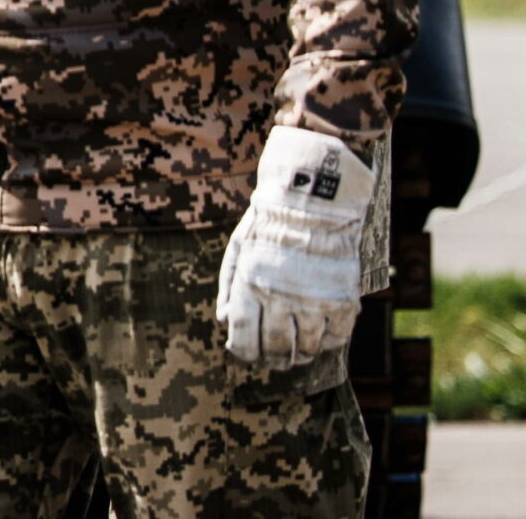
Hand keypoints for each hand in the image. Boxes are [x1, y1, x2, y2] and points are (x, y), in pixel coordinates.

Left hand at [216, 126, 371, 367]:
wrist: (312, 204)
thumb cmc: (268, 226)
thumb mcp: (238, 250)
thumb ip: (228, 288)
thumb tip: (224, 323)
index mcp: (250, 285)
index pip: (243, 337)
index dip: (243, 353)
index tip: (246, 355)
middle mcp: (280, 297)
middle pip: (275, 348)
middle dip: (272, 359)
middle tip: (274, 361)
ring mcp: (313, 302)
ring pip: (305, 349)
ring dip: (299, 355)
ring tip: (296, 353)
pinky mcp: (342, 302)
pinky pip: (336, 339)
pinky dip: (326, 343)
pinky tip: (319, 337)